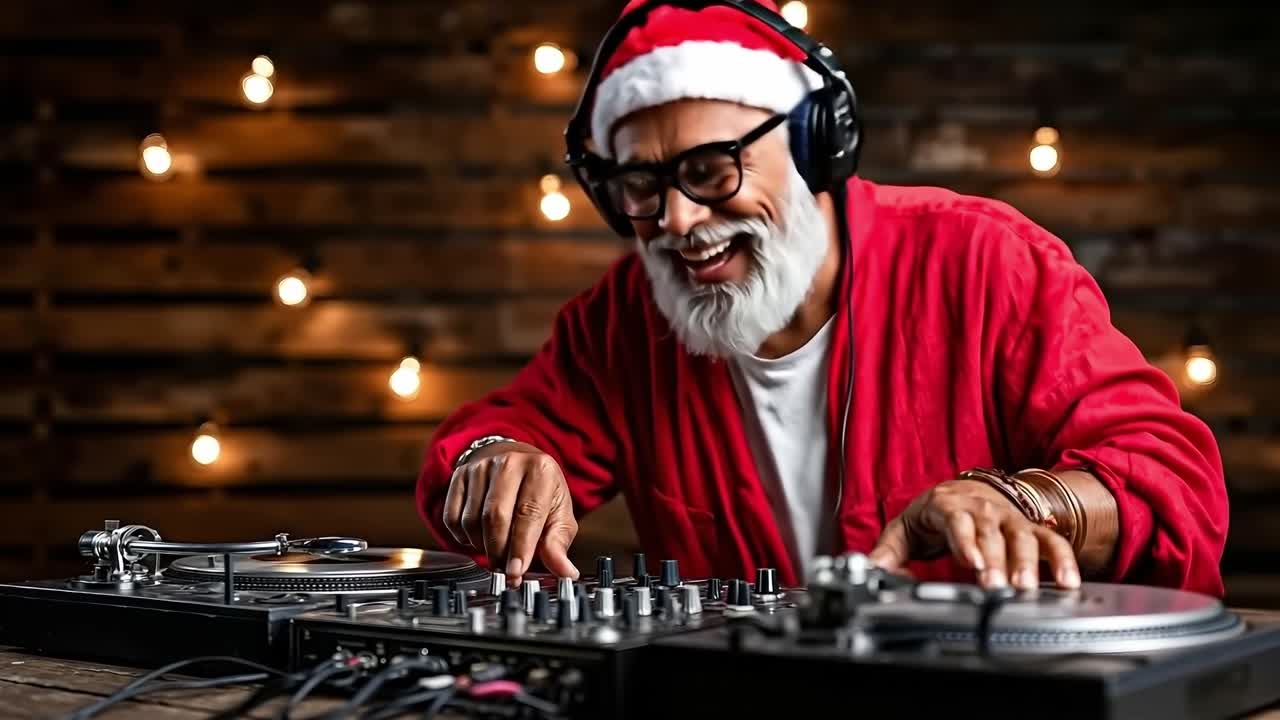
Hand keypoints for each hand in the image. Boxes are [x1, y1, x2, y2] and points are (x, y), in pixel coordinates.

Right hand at [442, 441, 578, 583]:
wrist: (514, 460)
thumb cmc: (539, 490)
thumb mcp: (558, 513)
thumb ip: (558, 544)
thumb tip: (566, 573)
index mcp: (540, 469)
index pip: (528, 513)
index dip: (520, 547)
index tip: (515, 572)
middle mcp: (509, 463)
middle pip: (495, 517)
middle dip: (498, 551)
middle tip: (504, 569)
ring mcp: (480, 467)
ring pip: (471, 520)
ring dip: (481, 545)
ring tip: (495, 551)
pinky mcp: (459, 475)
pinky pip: (452, 517)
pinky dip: (463, 537)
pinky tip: (478, 537)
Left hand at [868, 479, 1079, 590]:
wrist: (967, 490)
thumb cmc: (934, 513)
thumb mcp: (905, 529)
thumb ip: (888, 552)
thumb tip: (872, 571)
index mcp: (947, 505)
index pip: (956, 520)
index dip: (964, 540)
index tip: (970, 561)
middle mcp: (982, 509)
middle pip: (991, 533)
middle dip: (995, 559)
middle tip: (997, 584)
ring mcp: (1009, 519)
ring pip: (1022, 538)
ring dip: (1027, 563)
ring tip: (1027, 587)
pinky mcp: (1030, 529)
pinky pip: (1051, 542)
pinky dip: (1063, 560)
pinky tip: (1069, 582)